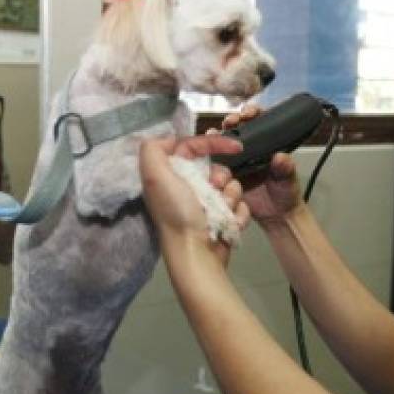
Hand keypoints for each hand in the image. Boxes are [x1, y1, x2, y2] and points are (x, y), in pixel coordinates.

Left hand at [140, 134, 247, 264]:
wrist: (197, 253)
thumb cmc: (177, 213)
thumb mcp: (155, 176)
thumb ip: (153, 150)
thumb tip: (169, 140)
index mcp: (171, 176)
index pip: (193, 148)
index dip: (212, 143)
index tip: (234, 146)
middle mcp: (187, 189)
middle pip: (216, 167)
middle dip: (221, 176)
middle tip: (215, 189)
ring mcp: (207, 206)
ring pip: (232, 186)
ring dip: (230, 197)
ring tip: (221, 211)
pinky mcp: (223, 220)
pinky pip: (240, 206)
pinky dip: (238, 213)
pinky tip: (229, 222)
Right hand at [215, 104, 302, 226]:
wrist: (276, 216)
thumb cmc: (286, 193)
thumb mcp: (288, 179)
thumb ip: (286, 168)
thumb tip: (280, 157)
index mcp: (266, 143)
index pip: (258, 120)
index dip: (252, 112)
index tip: (249, 114)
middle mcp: (248, 149)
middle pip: (236, 127)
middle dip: (231, 120)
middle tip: (231, 122)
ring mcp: (235, 161)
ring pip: (222, 143)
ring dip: (217, 136)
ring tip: (215, 135)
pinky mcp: (226, 174)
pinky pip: (215, 163)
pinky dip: (209, 157)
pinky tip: (206, 154)